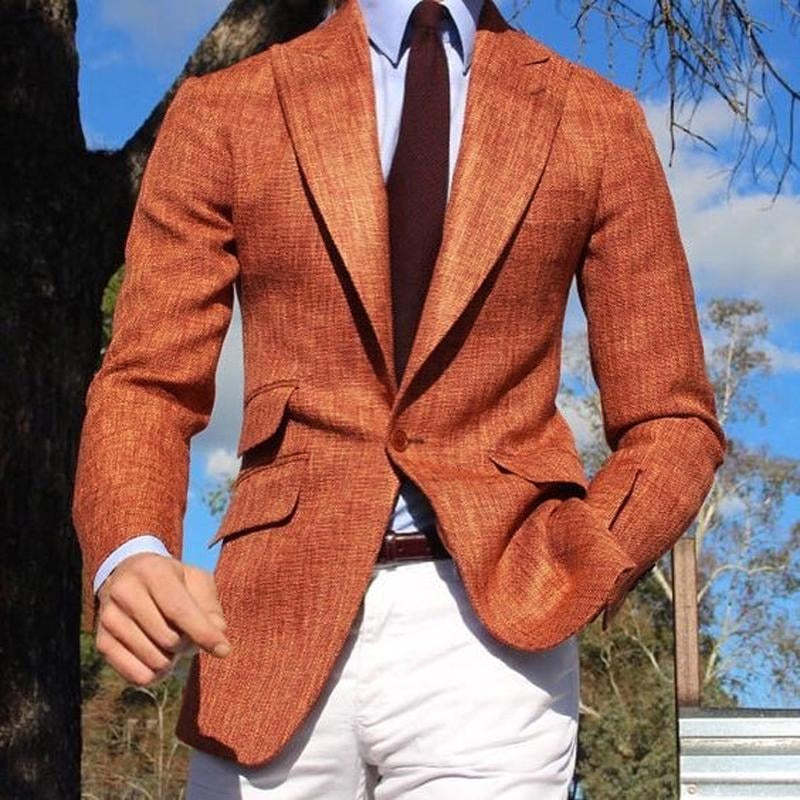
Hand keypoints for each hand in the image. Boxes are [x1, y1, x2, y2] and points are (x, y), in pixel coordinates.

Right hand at [95, 552, 230, 686]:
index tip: (224, 650)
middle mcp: (124, 592)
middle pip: (168, 638)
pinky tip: (159, 657)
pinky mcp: (102, 642)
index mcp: (151, 571)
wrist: (129, 576)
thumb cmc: (172, 580)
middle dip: (188, 644)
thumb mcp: (196, 580)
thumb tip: (218, 632)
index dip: (203, 632)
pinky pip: (137, 675)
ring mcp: (108, 618)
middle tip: (189, 635)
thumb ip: (210, 605)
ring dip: (172, 659)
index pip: (179, 610)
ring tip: (171, 641)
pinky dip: (156, 674)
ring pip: (154, 660)